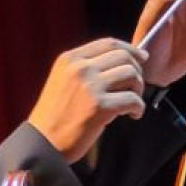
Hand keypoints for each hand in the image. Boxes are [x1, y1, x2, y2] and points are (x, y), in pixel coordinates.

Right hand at [26, 38, 147, 161]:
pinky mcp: (100, 107)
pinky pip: (133, 100)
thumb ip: (87, 68)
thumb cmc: (56, 115)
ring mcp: (90, 86)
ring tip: (131, 103)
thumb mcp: (64, 80)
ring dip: (138, 90)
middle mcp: (80, 68)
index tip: (142, 58)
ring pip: (132, 75)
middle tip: (135, 88)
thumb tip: (124, 61)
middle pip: (124, 57)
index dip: (131, 49)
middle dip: (137, 72)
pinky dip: (138, 108)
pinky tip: (132, 115)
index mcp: (70, 59)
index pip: (109, 43)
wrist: (42, 142)